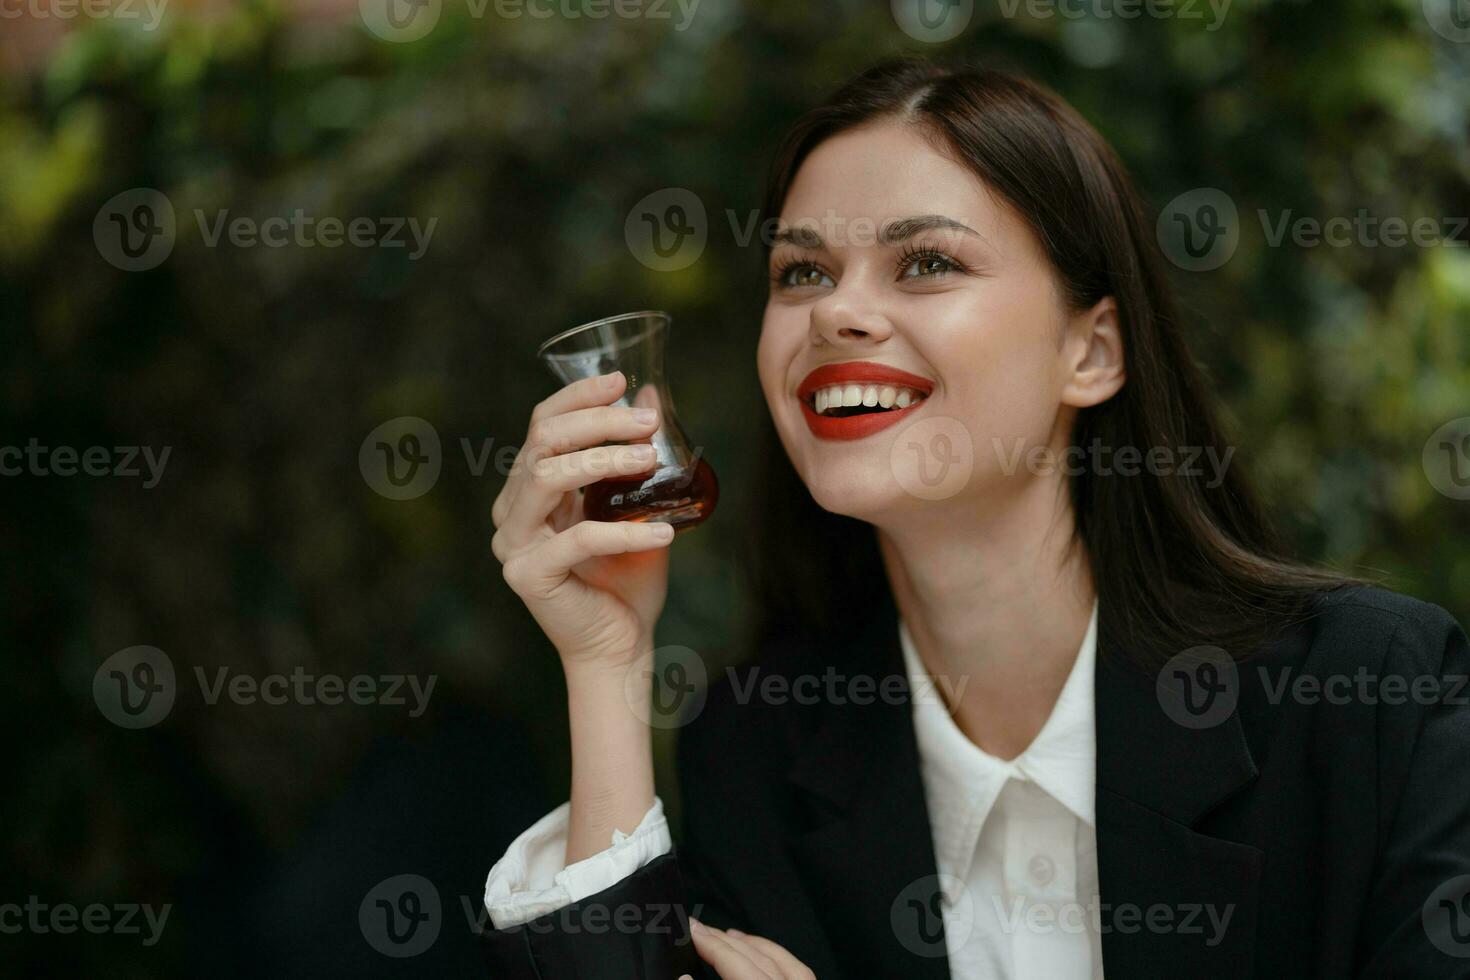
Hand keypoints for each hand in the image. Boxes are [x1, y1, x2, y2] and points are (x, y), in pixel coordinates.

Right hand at [491, 369, 671, 671]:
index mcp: (530, 489)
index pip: (541, 425)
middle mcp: (513, 511)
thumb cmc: (627, 579)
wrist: (620, 646)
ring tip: (651, 460)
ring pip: (547, 477)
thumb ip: (638, 456)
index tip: (622, 381)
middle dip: (596, 422)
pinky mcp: (529, 576)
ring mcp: (513, 544)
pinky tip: (665, 531)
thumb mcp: (637, 506)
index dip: (577, 397)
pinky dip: (625, 532)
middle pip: (542, 442)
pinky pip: (577, 539)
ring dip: (603, 460)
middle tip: (647, 421)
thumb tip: (653, 395)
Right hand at [679, 918, 816, 978]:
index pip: (735, 965)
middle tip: (699, 929)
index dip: (710, 945)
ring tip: (726, 935)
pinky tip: (760, 953)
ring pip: (782, 963)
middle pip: (756, 960)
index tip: (690, 929)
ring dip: (751, 945)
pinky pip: (798, 973)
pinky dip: (776, 957)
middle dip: (725, 941)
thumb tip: (683, 978)